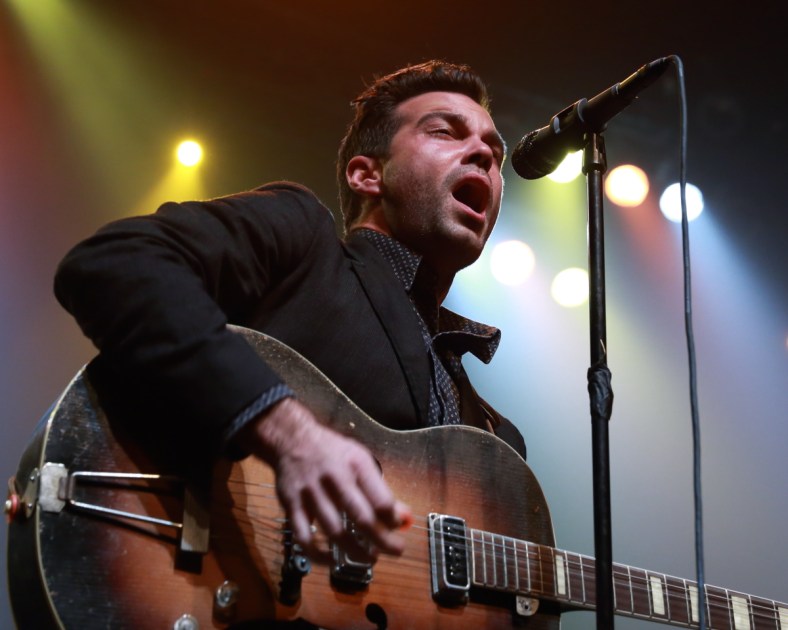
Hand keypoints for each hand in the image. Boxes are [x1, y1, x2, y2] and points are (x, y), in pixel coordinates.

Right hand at [239, 398, 410, 560]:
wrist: (292, 440)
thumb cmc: (332, 452)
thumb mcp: (359, 459)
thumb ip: (378, 488)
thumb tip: (402, 516)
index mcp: (355, 464)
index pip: (380, 497)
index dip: (393, 518)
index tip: (400, 527)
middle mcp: (334, 478)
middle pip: (361, 516)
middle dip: (382, 539)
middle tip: (396, 550)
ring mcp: (311, 494)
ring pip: (335, 531)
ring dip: (355, 550)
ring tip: (370, 558)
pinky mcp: (291, 506)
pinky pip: (305, 538)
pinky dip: (319, 555)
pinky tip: (332, 560)